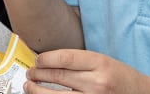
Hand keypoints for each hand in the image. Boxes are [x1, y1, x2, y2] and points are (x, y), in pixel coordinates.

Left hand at [26, 50, 149, 93]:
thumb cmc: (120, 77)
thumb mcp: (103, 61)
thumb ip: (79, 62)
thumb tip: (50, 61)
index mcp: (100, 63)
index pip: (65, 58)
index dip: (46, 59)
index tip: (38, 60)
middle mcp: (97, 82)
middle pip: (58, 77)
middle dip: (38, 74)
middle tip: (30, 73)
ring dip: (38, 91)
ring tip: (29, 87)